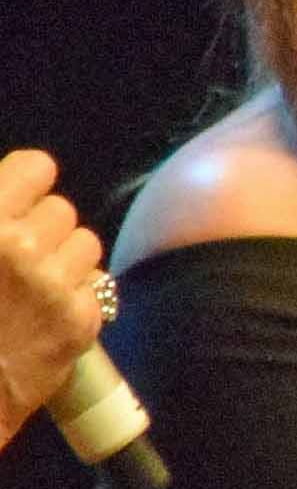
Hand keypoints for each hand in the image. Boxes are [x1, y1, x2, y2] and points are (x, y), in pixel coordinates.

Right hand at [0, 148, 104, 450]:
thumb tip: (10, 193)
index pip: (37, 167)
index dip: (26, 184)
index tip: (16, 203)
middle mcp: (24, 246)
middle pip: (61, 209)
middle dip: (41, 229)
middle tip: (15, 259)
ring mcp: (57, 285)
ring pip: (85, 243)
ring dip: (63, 258)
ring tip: (32, 285)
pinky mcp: (81, 321)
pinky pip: (95, 284)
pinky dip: (74, 295)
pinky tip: (43, 313)